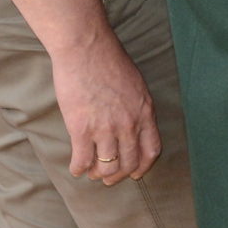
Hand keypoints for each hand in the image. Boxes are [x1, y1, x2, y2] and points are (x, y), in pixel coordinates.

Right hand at [53, 36, 161, 186]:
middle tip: (108, 179)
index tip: (135, 173)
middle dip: (118, 175)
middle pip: (128, 163)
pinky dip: (79, 168)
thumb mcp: (136, 84)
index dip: (143, 166)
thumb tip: (133, 122)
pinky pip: (82, 160)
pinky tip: (75, 168)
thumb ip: (136, 106)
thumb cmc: (109, 61)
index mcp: (145, 112)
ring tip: (91, 172)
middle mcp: (129, 124)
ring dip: (97, 174)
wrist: (86, 49)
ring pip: (106, 166)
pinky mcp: (82, 129)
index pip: (151, 150)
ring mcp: (106, 128)